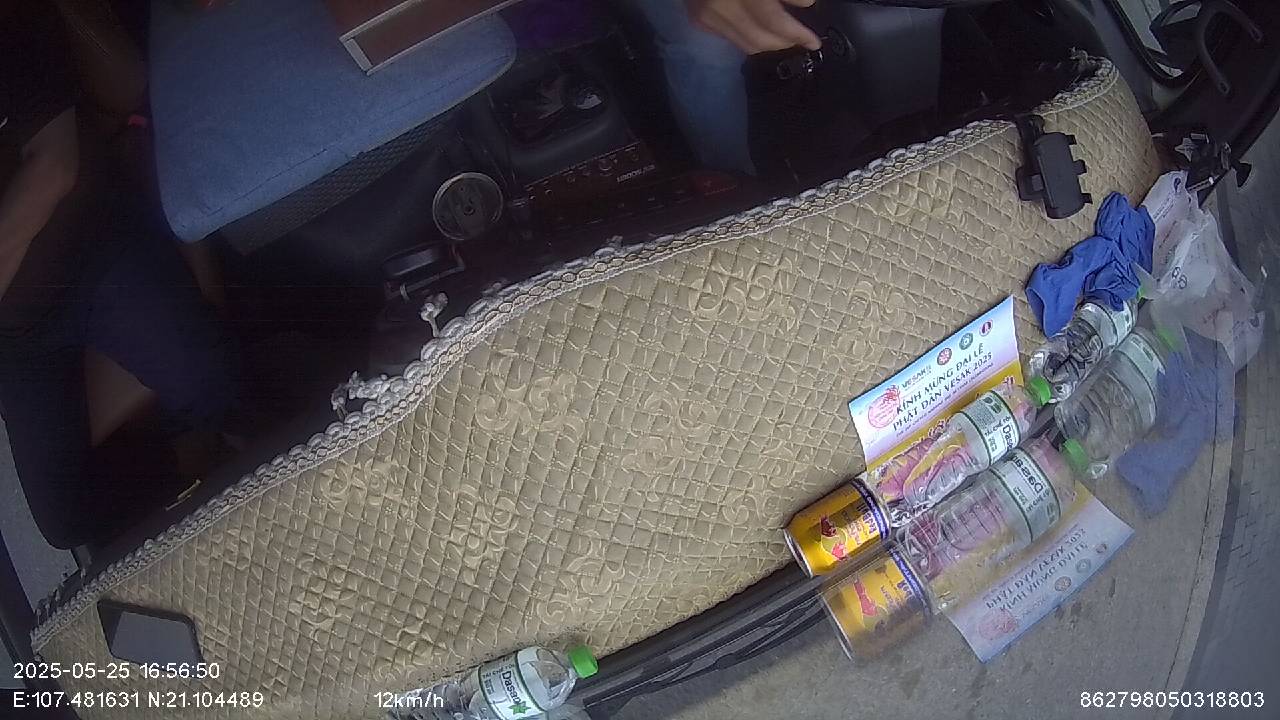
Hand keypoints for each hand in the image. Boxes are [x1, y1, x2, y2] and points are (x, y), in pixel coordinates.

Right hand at [685, 0, 821, 54]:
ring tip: (788, 38)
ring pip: (748, 44)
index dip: (797, 32)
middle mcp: (722, 4)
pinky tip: (763, 28)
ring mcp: (708, 14)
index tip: (814, 38)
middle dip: (787, 42)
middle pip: (762, 38)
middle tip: (805, 41)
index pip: (774, 20)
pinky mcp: (699, 18)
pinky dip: (751, 36)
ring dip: (771, 43)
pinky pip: (732, 37)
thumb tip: (805, 3)